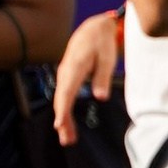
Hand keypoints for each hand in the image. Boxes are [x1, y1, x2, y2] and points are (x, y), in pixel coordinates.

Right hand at [51, 9, 122, 145]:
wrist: (94, 28)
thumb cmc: (102, 41)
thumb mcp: (108, 57)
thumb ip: (103, 77)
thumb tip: (101, 97)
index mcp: (74, 67)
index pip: (66, 92)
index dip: (63, 110)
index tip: (60, 125)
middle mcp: (65, 72)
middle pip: (61, 100)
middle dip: (62, 120)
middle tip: (67, 139)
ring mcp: (65, 74)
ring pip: (61, 100)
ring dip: (63, 119)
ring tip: (67, 138)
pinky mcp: (68, 77)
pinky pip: (64, 96)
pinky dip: (64, 110)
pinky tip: (67, 123)